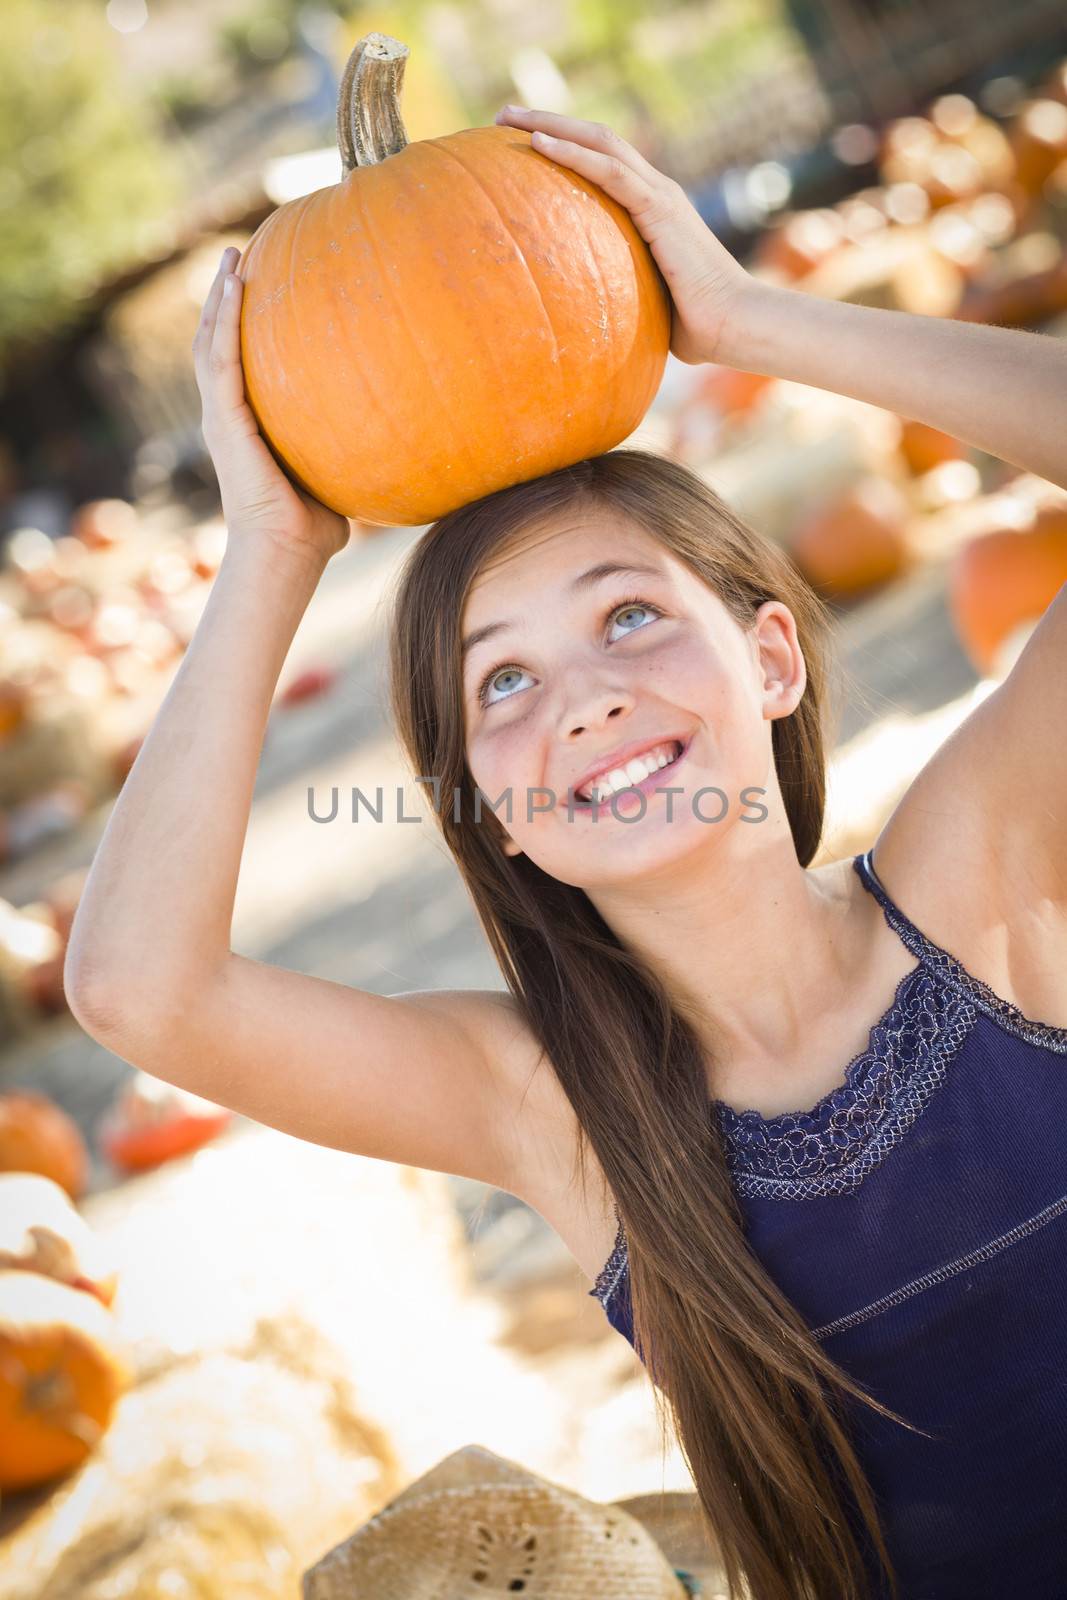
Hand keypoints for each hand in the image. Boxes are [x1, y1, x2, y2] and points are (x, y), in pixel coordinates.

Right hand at [192, 247, 350, 567]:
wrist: (286, 553)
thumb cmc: (315, 530)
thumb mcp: (337, 475)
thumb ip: (355, 452)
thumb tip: (404, 440)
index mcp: (246, 426)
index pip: (238, 365)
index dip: (241, 327)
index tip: (258, 289)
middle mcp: (226, 416)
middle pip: (215, 342)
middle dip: (223, 298)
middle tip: (236, 256)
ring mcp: (220, 416)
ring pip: (209, 342)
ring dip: (218, 296)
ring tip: (230, 257)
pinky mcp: (224, 420)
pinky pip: (221, 359)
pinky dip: (225, 319)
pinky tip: (236, 285)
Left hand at [494, 106, 752, 365]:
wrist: (736, 324)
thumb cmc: (698, 328)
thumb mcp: (647, 305)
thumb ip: (620, 297)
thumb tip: (584, 324)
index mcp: (654, 209)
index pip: (605, 163)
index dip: (566, 147)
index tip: (523, 143)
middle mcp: (657, 191)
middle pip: (596, 140)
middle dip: (547, 122)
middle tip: (502, 116)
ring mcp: (660, 194)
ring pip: (599, 142)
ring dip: (550, 125)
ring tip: (506, 117)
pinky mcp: (660, 207)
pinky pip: (609, 170)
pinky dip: (572, 153)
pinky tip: (537, 143)